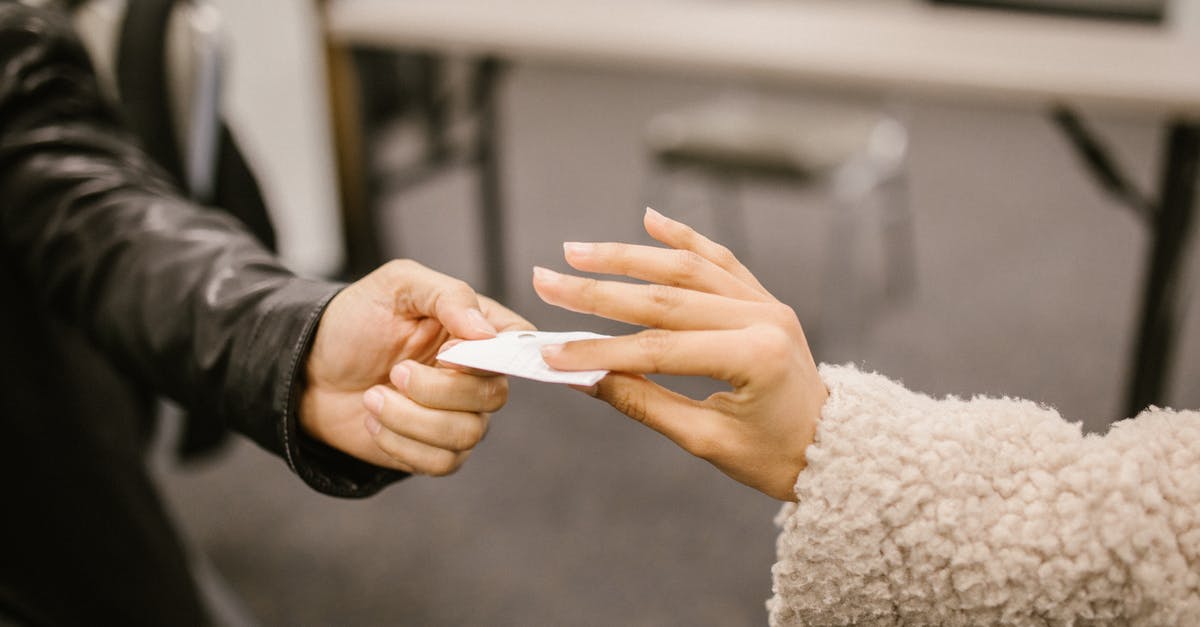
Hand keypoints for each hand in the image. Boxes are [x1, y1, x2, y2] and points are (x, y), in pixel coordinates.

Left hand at [301, 260, 533, 474]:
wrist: (307, 371)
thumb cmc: (354, 321)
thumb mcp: (396, 286)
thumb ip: (448, 295)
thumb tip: (485, 331)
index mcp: (475, 327)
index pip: (519, 342)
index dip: (494, 354)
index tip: (448, 352)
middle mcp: (475, 373)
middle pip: (495, 395)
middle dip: (436, 390)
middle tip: (394, 372)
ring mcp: (458, 415)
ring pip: (467, 434)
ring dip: (410, 419)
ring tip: (373, 398)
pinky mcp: (435, 449)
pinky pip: (442, 461)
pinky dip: (401, 444)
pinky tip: (375, 422)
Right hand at [533, 208, 826, 499]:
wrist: (835, 449)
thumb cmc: (774, 456)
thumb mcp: (706, 441)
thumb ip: (643, 403)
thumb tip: (583, 379)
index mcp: (754, 357)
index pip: (657, 349)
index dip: (599, 351)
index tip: (551, 353)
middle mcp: (763, 317)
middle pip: (664, 297)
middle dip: (597, 291)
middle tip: (545, 281)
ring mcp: (765, 302)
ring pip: (687, 267)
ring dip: (628, 256)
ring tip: (577, 250)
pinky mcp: (764, 298)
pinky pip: (719, 259)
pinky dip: (683, 238)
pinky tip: (650, 219)